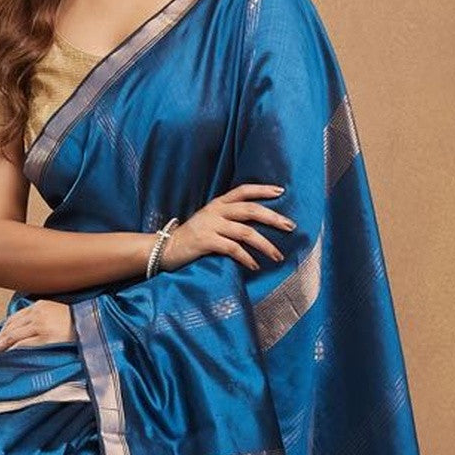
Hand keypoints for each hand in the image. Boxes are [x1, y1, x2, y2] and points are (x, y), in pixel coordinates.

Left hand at [0, 299, 74, 351]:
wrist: (94, 327)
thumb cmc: (80, 324)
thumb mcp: (59, 314)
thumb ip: (43, 318)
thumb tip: (28, 331)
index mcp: (40, 306)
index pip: (14, 318)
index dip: (3, 330)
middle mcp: (37, 313)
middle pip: (10, 327)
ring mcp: (40, 325)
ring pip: (12, 336)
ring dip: (0, 346)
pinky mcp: (45, 338)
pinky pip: (21, 345)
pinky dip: (10, 351)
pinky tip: (6, 357)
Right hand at [158, 182, 295, 272]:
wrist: (163, 249)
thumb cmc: (190, 238)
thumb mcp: (208, 221)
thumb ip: (227, 218)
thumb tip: (255, 224)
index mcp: (217, 204)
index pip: (243, 190)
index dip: (262, 189)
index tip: (281, 190)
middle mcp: (215, 211)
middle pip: (250, 210)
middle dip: (273, 218)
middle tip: (291, 227)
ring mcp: (210, 225)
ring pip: (245, 232)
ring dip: (265, 245)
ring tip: (278, 256)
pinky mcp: (205, 241)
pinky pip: (233, 249)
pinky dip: (247, 258)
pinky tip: (255, 265)